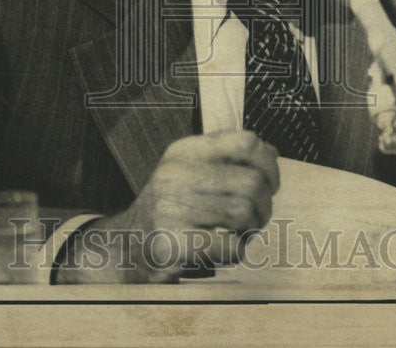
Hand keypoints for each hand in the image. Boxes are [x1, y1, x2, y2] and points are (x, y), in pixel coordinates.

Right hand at [55, 130, 279, 282]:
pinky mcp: (172, 245)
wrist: (124, 248)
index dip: (269, 165)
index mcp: (184, 151)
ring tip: (239, 234)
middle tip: (253, 219)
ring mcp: (170, 209)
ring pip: (244, 212)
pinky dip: (237, 252)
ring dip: (252, 229)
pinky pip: (230, 246)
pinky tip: (224, 251)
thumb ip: (229, 159)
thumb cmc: (171, 210)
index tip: (268, 184)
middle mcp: (174, 174)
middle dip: (264, 206)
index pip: (246, 142)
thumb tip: (270, 152)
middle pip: (252, 181)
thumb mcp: (191, 173)